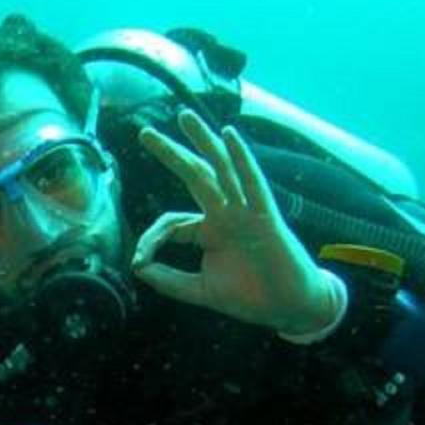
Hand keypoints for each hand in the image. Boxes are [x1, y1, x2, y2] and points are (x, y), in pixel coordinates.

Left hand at [131, 109, 340, 335]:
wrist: (287, 308)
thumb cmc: (249, 297)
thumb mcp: (199, 290)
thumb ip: (168, 280)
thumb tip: (137, 268)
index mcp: (208, 231)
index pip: (171, 222)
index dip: (151, 238)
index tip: (139, 260)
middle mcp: (225, 215)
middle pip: (194, 176)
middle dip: (171, 154)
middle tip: (144, 133)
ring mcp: (245, 212)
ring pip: (221, 170)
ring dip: (203, 142)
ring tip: (184, 117)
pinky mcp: (265, 217)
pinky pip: (251, 183)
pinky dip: (241, 158)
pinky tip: (228, 135)